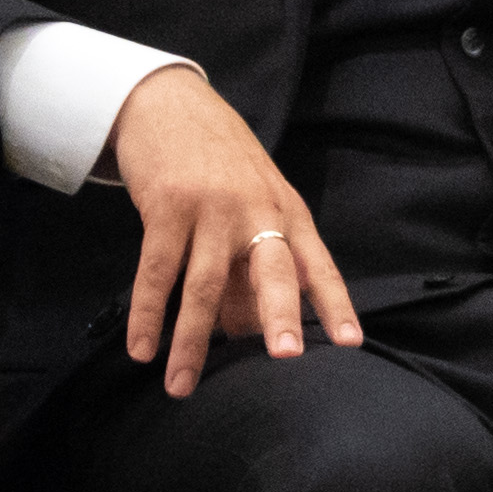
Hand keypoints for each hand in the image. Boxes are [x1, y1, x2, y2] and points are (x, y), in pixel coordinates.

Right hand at [109, 65, 361, 396]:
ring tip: (182, 387)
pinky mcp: (166, 206)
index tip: (351, 343)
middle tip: (287, 358)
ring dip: (192, 341)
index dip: (335, 304)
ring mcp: (211, 208)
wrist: (170, 103)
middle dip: (281, 315)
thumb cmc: (220, 163)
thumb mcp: (257, 200)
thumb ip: (257, 257)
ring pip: (205, 285)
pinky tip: (142, 350)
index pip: (319, 265)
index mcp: (288, 213)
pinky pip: (157, 272)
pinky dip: (148, 314)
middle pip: (273, 271)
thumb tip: (250, 328)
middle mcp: (257, 211)